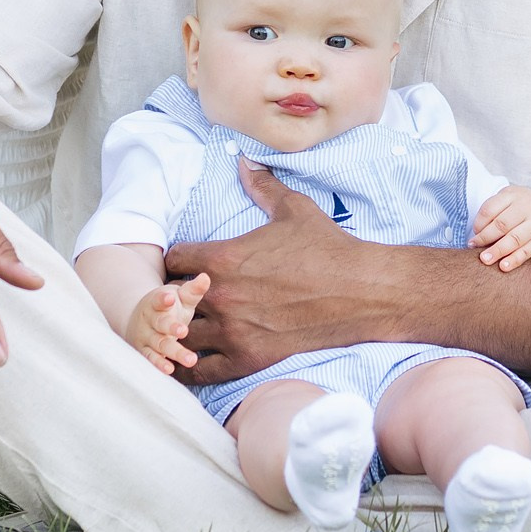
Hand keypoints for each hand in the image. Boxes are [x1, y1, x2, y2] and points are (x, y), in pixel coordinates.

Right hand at [124, 273, 210, 374]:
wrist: (140, 320)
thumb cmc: (168, 307)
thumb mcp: (179, 297)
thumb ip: (192, 290)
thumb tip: (206, 277)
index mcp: (156, 303)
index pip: (158, 300)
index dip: (163, 299)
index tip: (171, 298)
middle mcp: (149, 320)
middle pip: (160, 324)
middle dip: (171, 327)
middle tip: (183, 331)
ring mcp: (146, 337)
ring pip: (159, 345)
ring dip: (174, 352)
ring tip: (191, 359)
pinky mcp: (146, 352)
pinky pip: (152, 359)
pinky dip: (160, 364)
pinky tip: (171, 370)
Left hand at [164, 160, 396, 384]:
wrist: (359, 291)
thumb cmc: (327, 247)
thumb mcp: (293, 209)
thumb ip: (262, 186)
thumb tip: (244, 160)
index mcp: (223, 258)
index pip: (173, 259)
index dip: (177, 260)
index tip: (187, 264)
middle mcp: (220, 296)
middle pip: (171, 300)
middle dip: (175, 297)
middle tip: (185, 297)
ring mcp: (232, 330)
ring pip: (180, 337)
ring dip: (181, 331)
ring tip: (189, 328)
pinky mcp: (247, 358)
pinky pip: (201, 371)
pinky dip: (193, 367)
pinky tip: (195, 359)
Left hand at [472, 186, 530, 271]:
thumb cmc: (520, 207)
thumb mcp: (507, 200)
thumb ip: (492, 212)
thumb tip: (476, 235)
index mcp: (513, 195)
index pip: (491, 208)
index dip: (479, 222)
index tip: (474, 232)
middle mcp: (526, 207)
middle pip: (502, 224)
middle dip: (485, 237)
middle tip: (473, 246)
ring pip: (515, 239)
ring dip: (498, 251)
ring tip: (485, 259)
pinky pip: (526, 252)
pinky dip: (514, 260)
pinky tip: (503, 267)